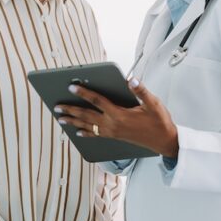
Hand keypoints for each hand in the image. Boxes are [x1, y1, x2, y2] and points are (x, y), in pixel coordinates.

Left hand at [55, 80, 179, 157]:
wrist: (164, 141)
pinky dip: (85, 133)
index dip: (83, 93)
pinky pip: (95, 134)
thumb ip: (141, 91)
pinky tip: (77, 133)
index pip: (97, 101)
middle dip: (70, 110)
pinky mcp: (114, 137)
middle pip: (87, 115)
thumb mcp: (153, 103)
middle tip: (56, 106)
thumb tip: (130, 79)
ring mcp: (112, 132)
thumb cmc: (159, 121)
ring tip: (60, 118)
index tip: (71, 87)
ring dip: (73, 122)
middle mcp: (112, 124)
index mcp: (119, 114)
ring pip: (88, 126)